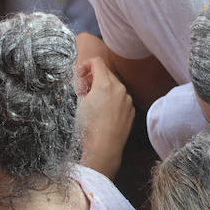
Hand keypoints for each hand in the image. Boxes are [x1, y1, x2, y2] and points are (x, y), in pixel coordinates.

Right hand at [75, 57, 133, 178]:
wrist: (104, 146)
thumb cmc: (89, 125)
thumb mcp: (79, 101)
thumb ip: (80, 85)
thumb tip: (81, 80)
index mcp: (106, 84)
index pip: (97, 62)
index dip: (85, 65)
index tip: (79, 74)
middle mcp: (120, 90)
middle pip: (106, 73)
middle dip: (93, 76)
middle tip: (82, 88)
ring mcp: (127, 100)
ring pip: (114, 85)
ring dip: (102, 87)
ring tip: (92, 101)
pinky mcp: (131, 110)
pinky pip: (120, 98)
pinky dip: (111, 98)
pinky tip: (103, 110)